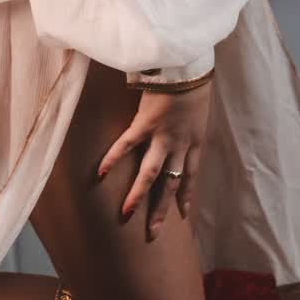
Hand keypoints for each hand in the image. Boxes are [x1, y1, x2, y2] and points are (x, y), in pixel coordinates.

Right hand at [95, 82, 212, 237]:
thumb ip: (190, 116)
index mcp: (196, 140)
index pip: (192, 175)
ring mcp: (163, 136)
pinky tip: (100, 173)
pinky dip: (113, 158)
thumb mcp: (199, 104)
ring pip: (151, 173)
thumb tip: (183, 118)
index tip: (183, 214)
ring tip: (126, 214)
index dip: (186, 195)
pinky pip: (127, 145)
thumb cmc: (195, 79)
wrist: (190, 66)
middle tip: (153, 233)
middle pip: (172, 183)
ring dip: (139, 195)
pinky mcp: (146, 123)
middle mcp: (181, 144)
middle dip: (161, 209)